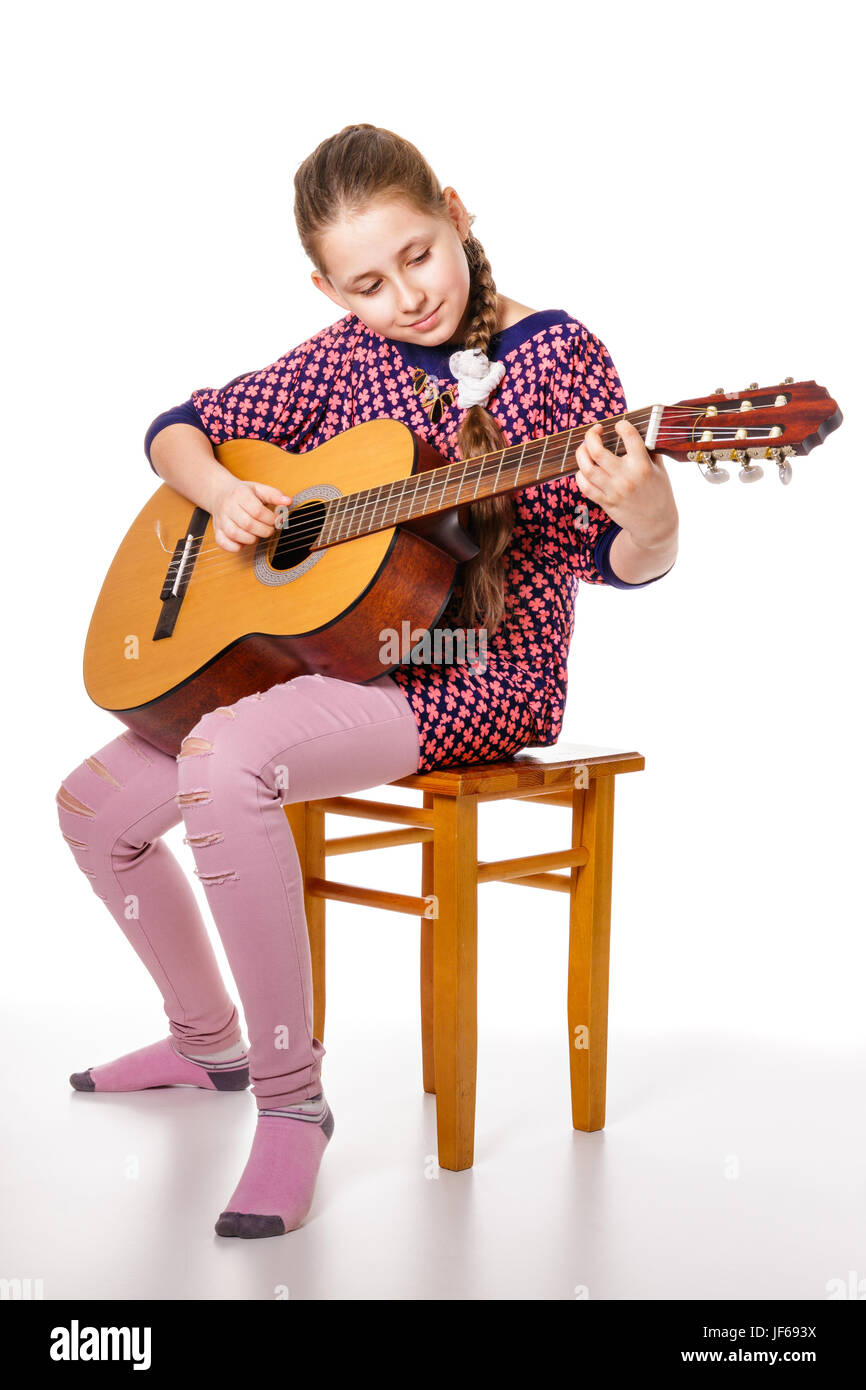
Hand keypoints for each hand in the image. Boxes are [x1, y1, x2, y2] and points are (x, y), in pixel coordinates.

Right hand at [210, 479, 292, 552]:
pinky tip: (244, 541)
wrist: (219, 493)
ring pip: (236, 535)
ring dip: (252, 539)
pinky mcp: (217, 531)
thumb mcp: (259, 489)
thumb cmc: (242, 493)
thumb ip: (274, 495)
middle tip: (270, 528)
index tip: (278, 520)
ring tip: (258, 533)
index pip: (257, 511)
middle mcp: (228, 507)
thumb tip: (288, 501)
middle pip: (248, 524)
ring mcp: (221, 520)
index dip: (271, 519)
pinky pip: (224, 543)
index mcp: (240, 494)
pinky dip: (236, 546)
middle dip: (264, 530)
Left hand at [575, 419, 677, 550]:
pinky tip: (584, 469)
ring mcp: (613, 491)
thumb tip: (639, 432)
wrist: (656, 525)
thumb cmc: (660, 494)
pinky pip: (585, 487)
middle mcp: (626, 477)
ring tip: (585, 448)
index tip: (619, 425)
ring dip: (581, 453)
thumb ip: (649, 451)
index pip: (629, 436)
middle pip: (597, 451)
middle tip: (595, 431)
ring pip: (586, 468)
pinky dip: (580, 475)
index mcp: (642, 466)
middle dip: (591, 435)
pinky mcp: (606, 502)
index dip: (621, 425)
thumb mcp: (660, 470)